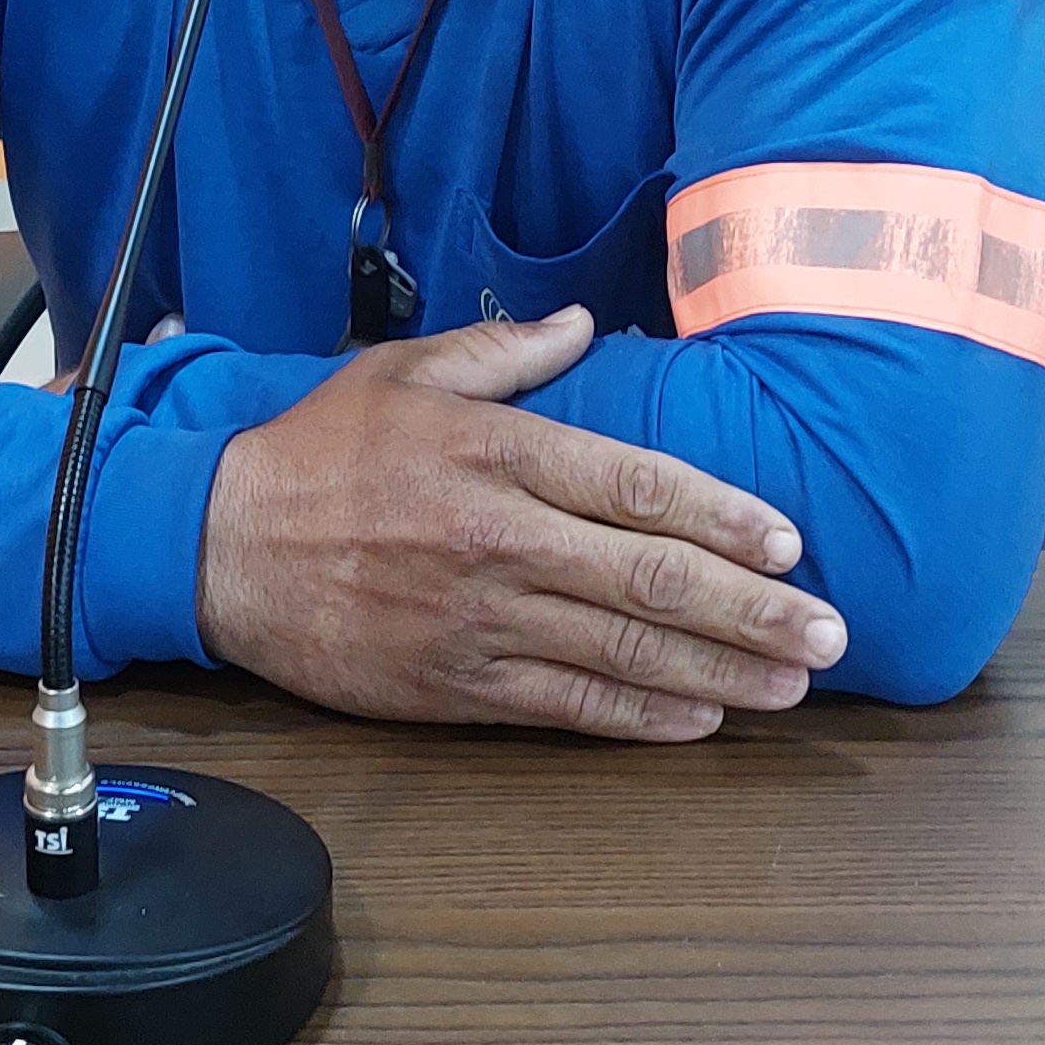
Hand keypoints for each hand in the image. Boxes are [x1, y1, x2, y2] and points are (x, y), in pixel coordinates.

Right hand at [193, 303, 845, 740]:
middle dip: (753, 610)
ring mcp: (479, 620)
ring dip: (720, 671)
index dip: (726, 518)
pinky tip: (700, 718)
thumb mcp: (402, 372)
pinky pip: (566, 706)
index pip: (638, 487)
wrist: (216, 547)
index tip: (790, 543)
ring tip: (791, 686)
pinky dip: (640, 716)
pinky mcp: (453, 683)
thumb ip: (503, 351)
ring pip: (623, 651)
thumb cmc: (315, 454)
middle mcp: (499, 540)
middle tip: (829, 634)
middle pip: (652, 578)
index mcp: (496, 454)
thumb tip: (583, 326)